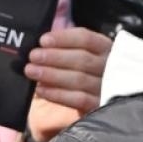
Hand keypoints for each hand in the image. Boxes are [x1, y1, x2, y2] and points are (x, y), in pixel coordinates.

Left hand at [25, 27, 111, 141]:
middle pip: (83, 59)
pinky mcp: (99, 106)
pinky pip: (79, 99)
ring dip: (52, 74)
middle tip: (33, 57)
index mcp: (105, 48)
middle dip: (54, 57)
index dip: (63, 39)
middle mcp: (111, 66)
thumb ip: (62, 45)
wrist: (90, 103)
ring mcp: (107, 87)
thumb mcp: (74, 54)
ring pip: (79, 79)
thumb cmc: (79, 72)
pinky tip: (41, 90)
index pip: (86, 39)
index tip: (43, 40)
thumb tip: (44, 36)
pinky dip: (58, 94)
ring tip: (31, 71)